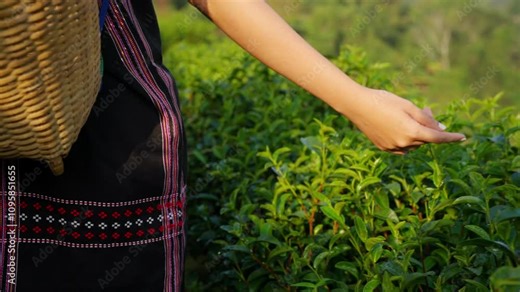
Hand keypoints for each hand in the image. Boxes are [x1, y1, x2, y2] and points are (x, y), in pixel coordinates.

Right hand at [344, 88, 465, 154]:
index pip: (438, 138)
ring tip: (410, 116)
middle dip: (429, 127)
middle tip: (426, 109)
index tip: (463, 137)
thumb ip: (426, 118)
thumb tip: (442, 129)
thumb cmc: (383, 101)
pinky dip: (407, 139)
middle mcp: (403, 143)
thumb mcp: (408, 106)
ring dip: (417, 133)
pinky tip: (401, 127)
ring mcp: (392, 147)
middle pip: (425, 139)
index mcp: (411, 131)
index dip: (451, 138)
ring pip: (414, 144)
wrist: (356, 105)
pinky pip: (402, 147)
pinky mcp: (383, 147)